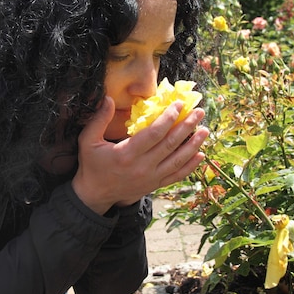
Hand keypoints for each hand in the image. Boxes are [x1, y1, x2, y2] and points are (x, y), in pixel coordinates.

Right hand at [71, 96, 208, 214]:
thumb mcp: (88, 141)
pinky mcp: (155, 185)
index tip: (179, 105)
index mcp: (127, 154)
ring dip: (193, 144)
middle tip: (199, 112)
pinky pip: (176, 175)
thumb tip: (109, 98)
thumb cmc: (92, 164)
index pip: (153, 134)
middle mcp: (142, 167)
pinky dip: (190, 166)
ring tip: (205, 130)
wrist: (96, 194)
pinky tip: (200, 155)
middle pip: (170, 144)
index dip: (168, 118)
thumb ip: (99, 119)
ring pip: (178, 160)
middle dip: (187, 126)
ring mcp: (151, 177)